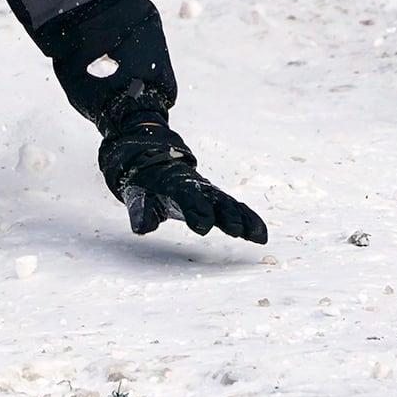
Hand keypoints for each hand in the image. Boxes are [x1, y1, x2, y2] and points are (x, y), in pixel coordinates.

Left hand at [99, 119, 267, 242]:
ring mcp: (210, 192)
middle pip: (215, 199)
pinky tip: (260, 236)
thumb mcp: (137, 195)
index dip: (196, 210)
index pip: (187, 195)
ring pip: (230, 203)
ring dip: (243, 218)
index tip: (202, 227)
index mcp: (174, 183)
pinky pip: (236, 208)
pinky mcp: (218, 199)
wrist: (154, 160)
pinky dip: (248, 219)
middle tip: (236, 230)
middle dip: (226, 214)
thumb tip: (142, 228)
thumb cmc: (145, 183)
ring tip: (257, 236)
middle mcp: (197, 186)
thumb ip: (141, 212)